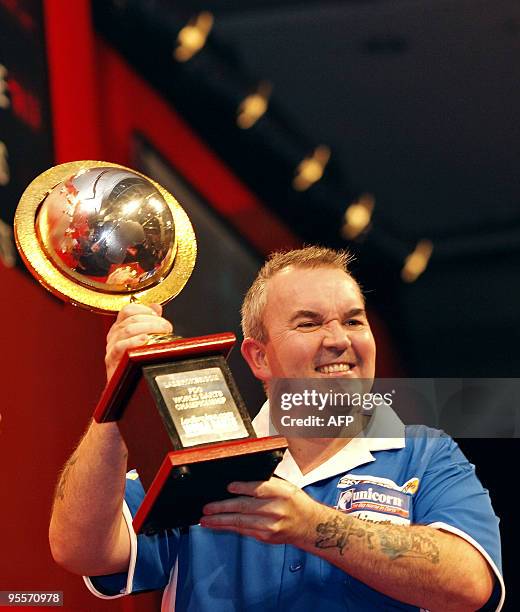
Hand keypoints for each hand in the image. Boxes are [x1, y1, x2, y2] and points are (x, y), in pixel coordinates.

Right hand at [105, 303, 172, 380]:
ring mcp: (111, 348)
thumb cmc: (134, 362)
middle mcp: (114, 335)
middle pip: (131, 319)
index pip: (128, 310)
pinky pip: (119, 347)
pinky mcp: (111, 360)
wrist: (125, 386)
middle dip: (152, 320)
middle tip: (166, 327)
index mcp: (119, 328)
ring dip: (148, 328)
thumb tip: (156, 306)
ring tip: (162, 332)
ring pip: (127, 330)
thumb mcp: (142, 338)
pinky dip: (133, 342)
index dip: (144, 309)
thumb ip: (148, 321)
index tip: (157, 315)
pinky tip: (145, 340)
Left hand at [200, 477, 323, 545]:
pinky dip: (229, 527)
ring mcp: (270, 525)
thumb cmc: (295, 502)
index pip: (259, 489)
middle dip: (223, 507)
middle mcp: (276, 509)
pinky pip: (244, 531)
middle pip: (245, 507)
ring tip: (205, 519)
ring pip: (241, 522)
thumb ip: (266, 483)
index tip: (228, 487)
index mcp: (281, 492)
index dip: (243, 488)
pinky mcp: (266, 536)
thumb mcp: (285, 486)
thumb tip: (239, 481)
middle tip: (207, 507)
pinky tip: (218, 525)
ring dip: (221, 521)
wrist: (308, 525)